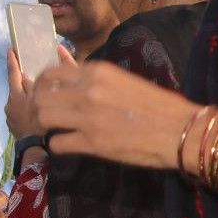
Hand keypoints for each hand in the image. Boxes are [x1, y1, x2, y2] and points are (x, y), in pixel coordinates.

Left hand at [4, 49, 37, 138]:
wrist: (36, 148)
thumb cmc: (42, 122)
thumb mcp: (41, 100)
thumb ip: (34, 86)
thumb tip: (25, 76)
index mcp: (15, 96)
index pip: (13, 74)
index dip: (12, 61)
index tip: (10, 50)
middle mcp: (9, 104)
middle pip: (15, 88)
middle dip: (21, 81)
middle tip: (29, 73)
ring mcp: (9, 116)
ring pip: (17, 100)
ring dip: (24, 96)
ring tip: (35, 96)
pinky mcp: (12, 126)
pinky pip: (18, 111)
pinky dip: (24, 108)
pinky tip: (33, 111)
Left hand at [29, 56, 197, 168]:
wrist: (181, 129)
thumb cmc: (157, 105)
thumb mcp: (123, 80)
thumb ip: (95, 81)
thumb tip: (72, 86)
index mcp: (97, 71)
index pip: (51, 73)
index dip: (42, 86)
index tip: (44, 96)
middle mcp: (87, 89)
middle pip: (40, 96)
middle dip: (36, 108)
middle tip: (41, 118)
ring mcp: (87, 116)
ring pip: (42, 117)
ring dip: (42, 127)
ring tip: (51, 132)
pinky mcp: (91, 142)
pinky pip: (56, 143)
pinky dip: (56, 146)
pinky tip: (66, 146)